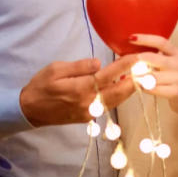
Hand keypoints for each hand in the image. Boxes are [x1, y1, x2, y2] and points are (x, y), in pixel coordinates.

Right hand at [19, 56, 135, 126]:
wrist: (30, 111)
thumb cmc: (41, 86)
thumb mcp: (55, 69)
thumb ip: (79, 66)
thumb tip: (98, 63)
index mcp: (80, 89)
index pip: (108, 76)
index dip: (124, 67)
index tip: (137, 58)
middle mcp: (88, 103)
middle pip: (118, 93)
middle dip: (135, 81)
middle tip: (147, 70)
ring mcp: (89, 113)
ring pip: (116, 102)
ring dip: (129, 90)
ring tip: (139, 77)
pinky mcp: (88, 117)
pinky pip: (108, 106)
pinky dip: (118, 97)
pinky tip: (123, 87)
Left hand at [130, 34, 177, 119]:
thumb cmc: (173, 77)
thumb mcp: (168, 63)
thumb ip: (155, 57)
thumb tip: (131, 54)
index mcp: (175, 53)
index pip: (161, 42)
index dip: (145, 39)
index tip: (131, 38)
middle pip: (153, 58)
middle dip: (137, 60)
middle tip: (128, 63)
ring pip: (151, 75)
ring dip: (139, 77)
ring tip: (135, 78)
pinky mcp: (176, 91)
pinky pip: (154, 88)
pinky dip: (145, 88)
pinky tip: (142, 87)